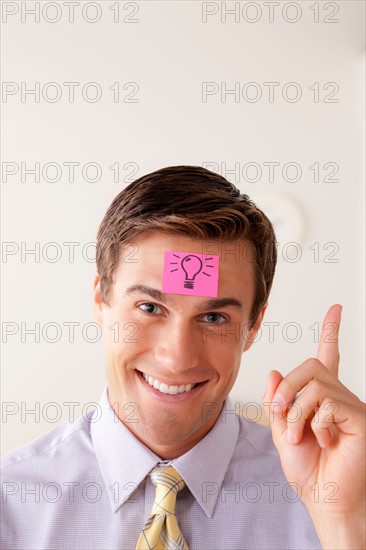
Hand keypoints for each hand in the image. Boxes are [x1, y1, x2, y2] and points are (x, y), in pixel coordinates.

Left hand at [262, 304, 365, 547]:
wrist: (324, 498)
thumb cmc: (307, 469)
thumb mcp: (281, 432)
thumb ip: (277, 401)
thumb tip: (274, 371)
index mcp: (321, 397)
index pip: (328, 355)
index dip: (331, 330)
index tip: (336, 308)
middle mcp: (339, 396)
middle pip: (311, 364)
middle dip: (288, 387)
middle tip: (278, 413)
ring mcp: (351, 406)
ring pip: (315, 384)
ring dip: (295, 411)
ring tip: (297, 435)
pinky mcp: (359, 417)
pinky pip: (327, 403)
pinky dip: (313, 422)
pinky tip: (323, 440)